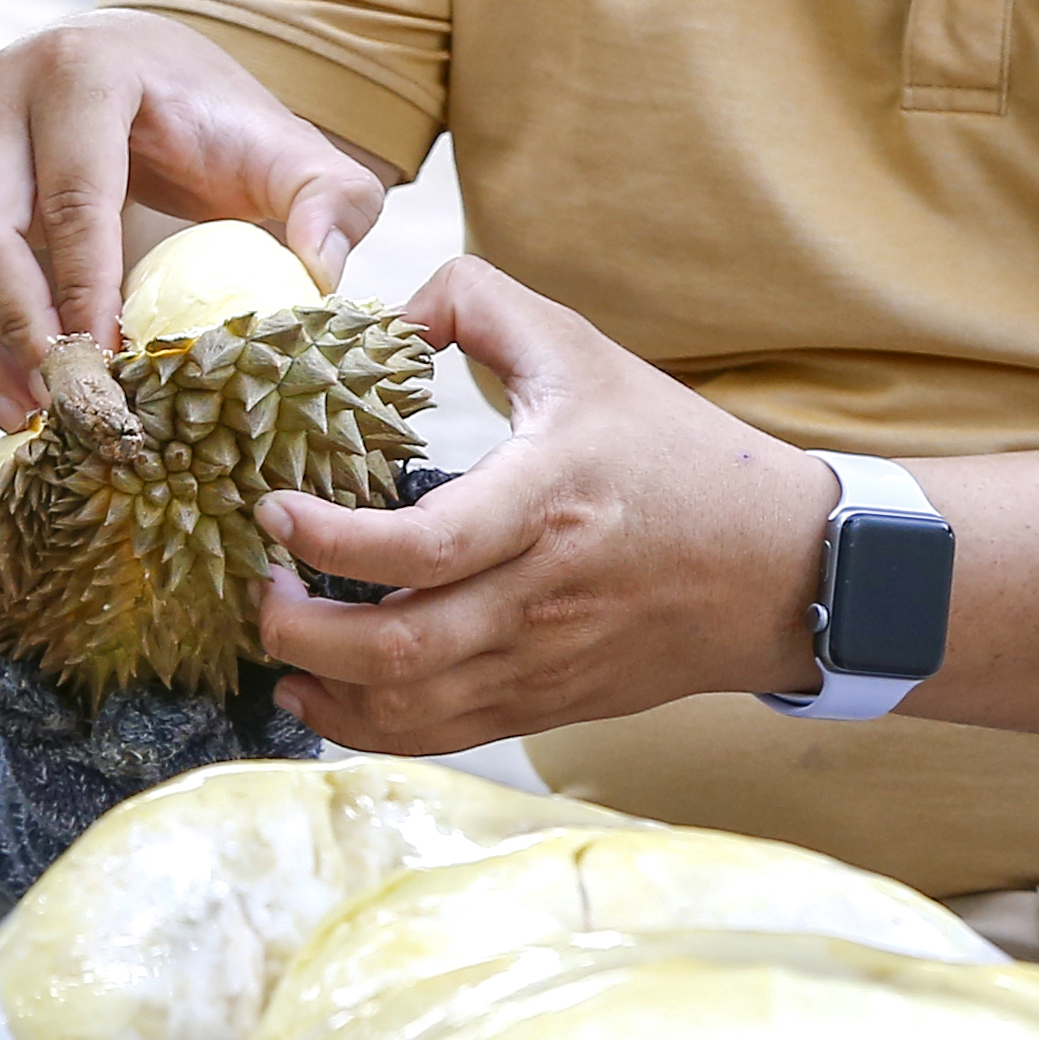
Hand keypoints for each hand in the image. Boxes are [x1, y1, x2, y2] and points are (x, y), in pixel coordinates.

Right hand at [0, 9, 390, 426]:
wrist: (158, 79)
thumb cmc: (222, 128)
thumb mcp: (294, 154)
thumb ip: (329, 203)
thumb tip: (316, 274)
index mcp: (85, 69)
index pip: (75, 191)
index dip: (86, 287)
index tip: (110, 366)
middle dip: (19, 326)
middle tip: (61, 404)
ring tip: (15, 418)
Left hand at [252, 258, 838, 751]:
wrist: (784, 568)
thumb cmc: (681, 454)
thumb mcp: (585, 353)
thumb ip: (480, 306)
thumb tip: (383, 309)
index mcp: (551, 500)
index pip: (424, 546)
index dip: (330, 541)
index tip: (274, 512)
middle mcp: (544, 594)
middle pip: (399, 647)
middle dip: (299, 632)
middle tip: (253, 590)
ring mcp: (545, 661)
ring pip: (412, 707)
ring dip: (323, 688)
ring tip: (270, 649)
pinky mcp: (548, 701)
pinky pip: (442, 733)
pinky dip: (369, 727)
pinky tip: (319, 698)